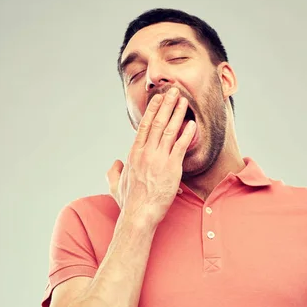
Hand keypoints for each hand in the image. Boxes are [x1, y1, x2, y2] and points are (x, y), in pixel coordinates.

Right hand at [106, 87, 195, 227]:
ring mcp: (159, 159)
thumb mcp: (115, 185)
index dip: (153, 109)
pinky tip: (192, 124)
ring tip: (184, 101)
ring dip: (178, 113)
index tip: (158, 98)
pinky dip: (187, 134)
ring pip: (170, 130)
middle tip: (173, 90)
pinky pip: (181, 147)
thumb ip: (114, 171)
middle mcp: (146, 152)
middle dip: (166, 104)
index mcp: (134, 153)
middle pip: (158, 122)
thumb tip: (115, 163)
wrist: (139, 215)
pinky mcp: (172, 169)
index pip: (145, 125)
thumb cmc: (128, 203)